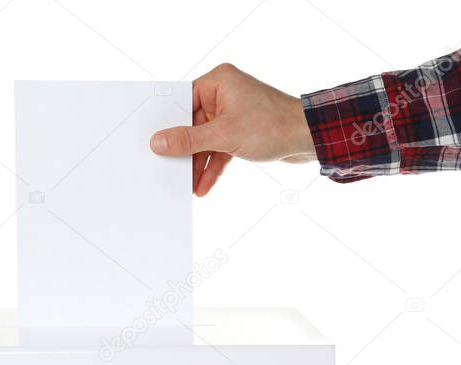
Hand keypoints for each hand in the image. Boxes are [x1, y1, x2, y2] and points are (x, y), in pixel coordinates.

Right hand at [150, 64, 316, 195]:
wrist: (308, 138)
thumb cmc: (272, 125)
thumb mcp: (223, 135)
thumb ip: (188, 140)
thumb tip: (158, 142)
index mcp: (218, 82)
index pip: (182, 100)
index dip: (167, 122)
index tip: (152, 141)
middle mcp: (223, 94)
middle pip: (192, 124)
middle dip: (183, 150)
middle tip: (167, 168)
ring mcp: (232, 114)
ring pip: (205, 141)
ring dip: (198, 164)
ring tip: (186, 185)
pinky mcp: (240, 132)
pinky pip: (219, 149)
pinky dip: (213, 166)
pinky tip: (204, 186)